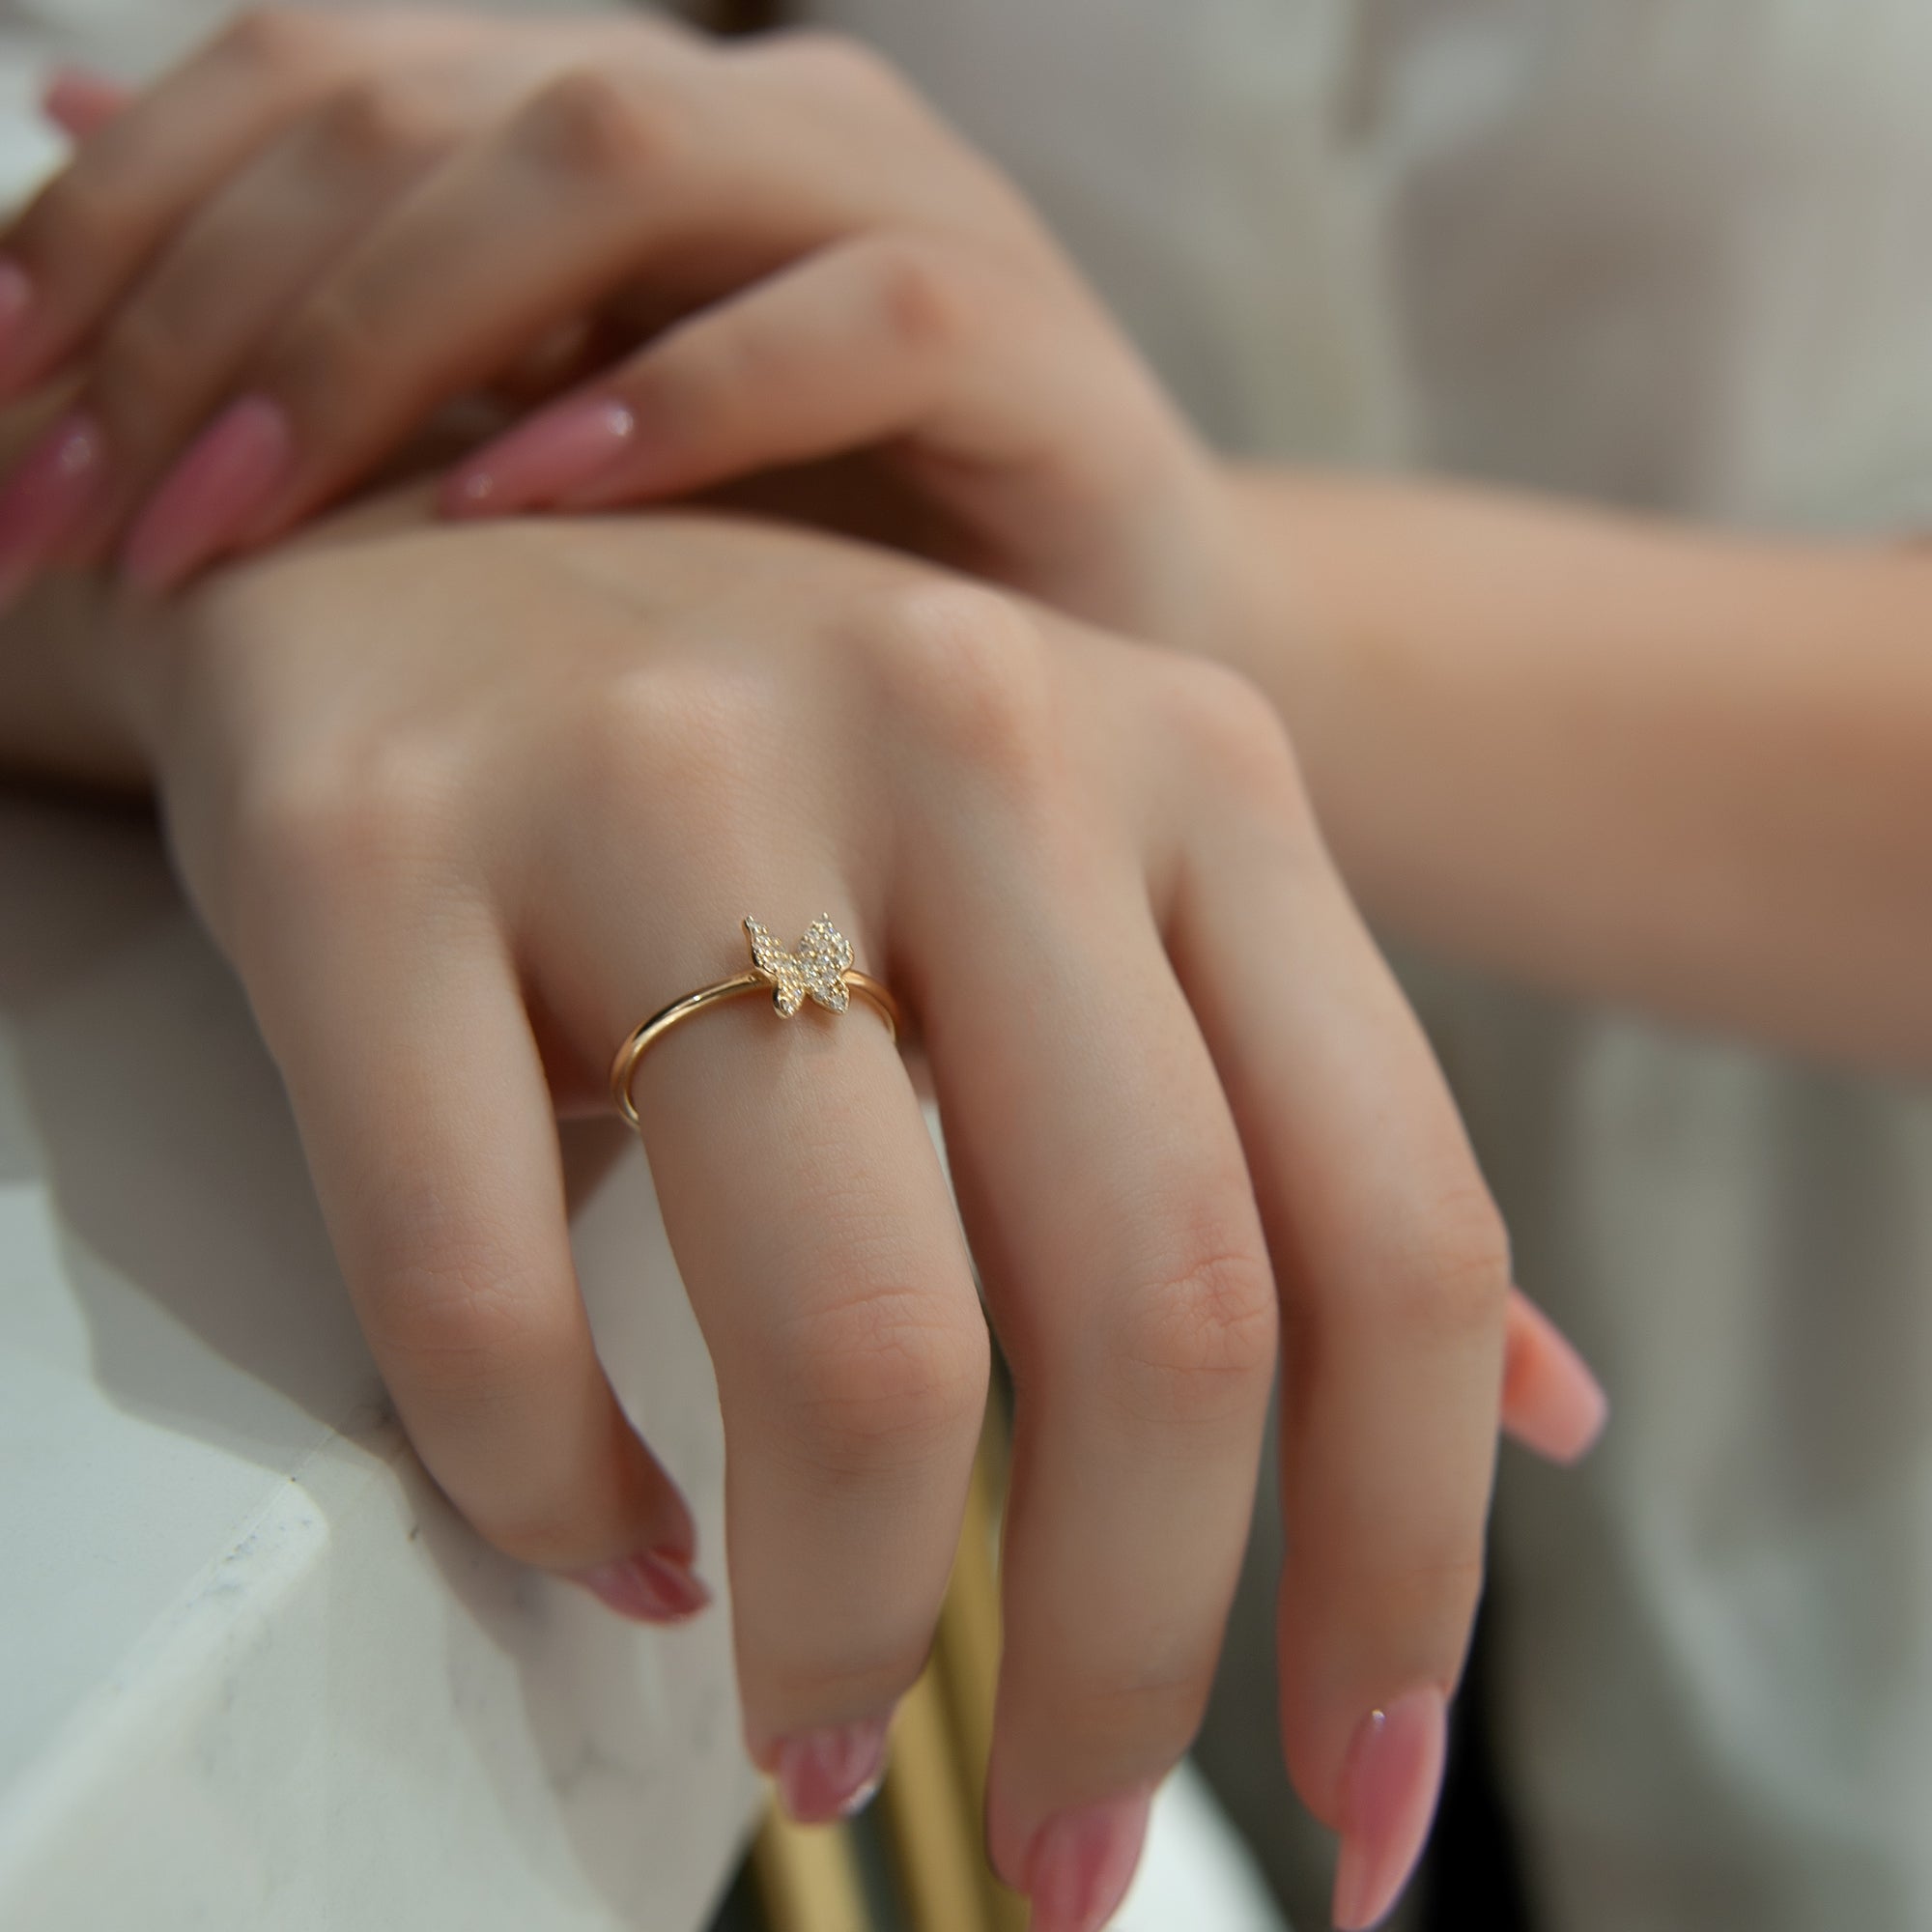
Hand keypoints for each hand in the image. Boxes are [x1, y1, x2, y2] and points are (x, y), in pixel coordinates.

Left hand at [0, 12, 1219, 641]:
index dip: (114, 227)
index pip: (316, 85)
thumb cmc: (834, 567)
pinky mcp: (1024, 339)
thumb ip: (373, 308)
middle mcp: (747, 117)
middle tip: (73, 509)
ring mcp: (894, 209)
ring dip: (388, 336)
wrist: (1121, 636)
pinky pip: (842, 320)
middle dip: (204, 304)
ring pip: (610, 162)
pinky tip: (525, 497)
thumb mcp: (573, 447)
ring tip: (236, 512)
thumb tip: (84, 145)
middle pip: (421, 109)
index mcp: (620, 127)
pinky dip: (673, 397)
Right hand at [86, 502, 1592, 1930]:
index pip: (1389, 1229)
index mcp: (1190, 760)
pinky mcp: (377, 843)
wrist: (422, 531)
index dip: (1403, 1568)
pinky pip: (482, 1282)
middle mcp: (969, 734)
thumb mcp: (1099, 863)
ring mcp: (663, 768)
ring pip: (851, 1329)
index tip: (1357, 1793)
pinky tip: (602, 1542)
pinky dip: (550, 1488)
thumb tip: (1534, 1421)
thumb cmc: (791, 750)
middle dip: (1137, 1662)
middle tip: (1068, 1847)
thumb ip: (1299, 1117)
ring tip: (829, 1735)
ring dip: (861, 1622)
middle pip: (1154, 1315)